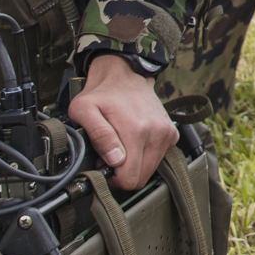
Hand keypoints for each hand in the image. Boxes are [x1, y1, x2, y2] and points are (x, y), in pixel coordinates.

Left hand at [68, 55, 180, 190]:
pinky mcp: (171, 133)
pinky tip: (134, 143)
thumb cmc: (101, 94)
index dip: (113, 178)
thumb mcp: (84, 110)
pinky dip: (145, 156)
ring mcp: (166, 133)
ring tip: (121, 148)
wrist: (124, 75)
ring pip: (151, 170)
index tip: (104, 164)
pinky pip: (159, 158)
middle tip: (110, 156)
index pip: (130, 179)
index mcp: (136, 130)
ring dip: (135, 165)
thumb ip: (99, 136)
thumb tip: (115, 160)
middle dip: (124, 173)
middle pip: (141, 178)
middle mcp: (157, 133)